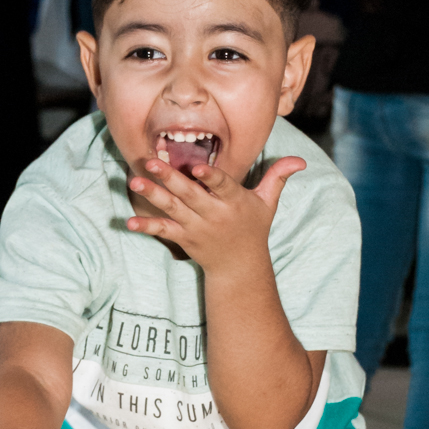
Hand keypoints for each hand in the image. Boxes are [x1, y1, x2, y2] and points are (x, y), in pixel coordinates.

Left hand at [127, 155, 305, 275]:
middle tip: (150, 163)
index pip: (222, 186)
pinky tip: (129, 221)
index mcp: (234, 202)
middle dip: (170, 179)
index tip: (199, 168)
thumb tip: (300, 160)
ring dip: (153, 196)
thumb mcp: (268, 204)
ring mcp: (196, 228)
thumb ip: (278, 178)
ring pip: (173, 209)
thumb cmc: (253, 229)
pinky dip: (146, 226)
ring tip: (135, 182)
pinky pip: (163, 231)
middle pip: (190, 195)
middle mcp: (213, 215)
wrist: (239, 268)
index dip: (211, 177)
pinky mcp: (184, 238)